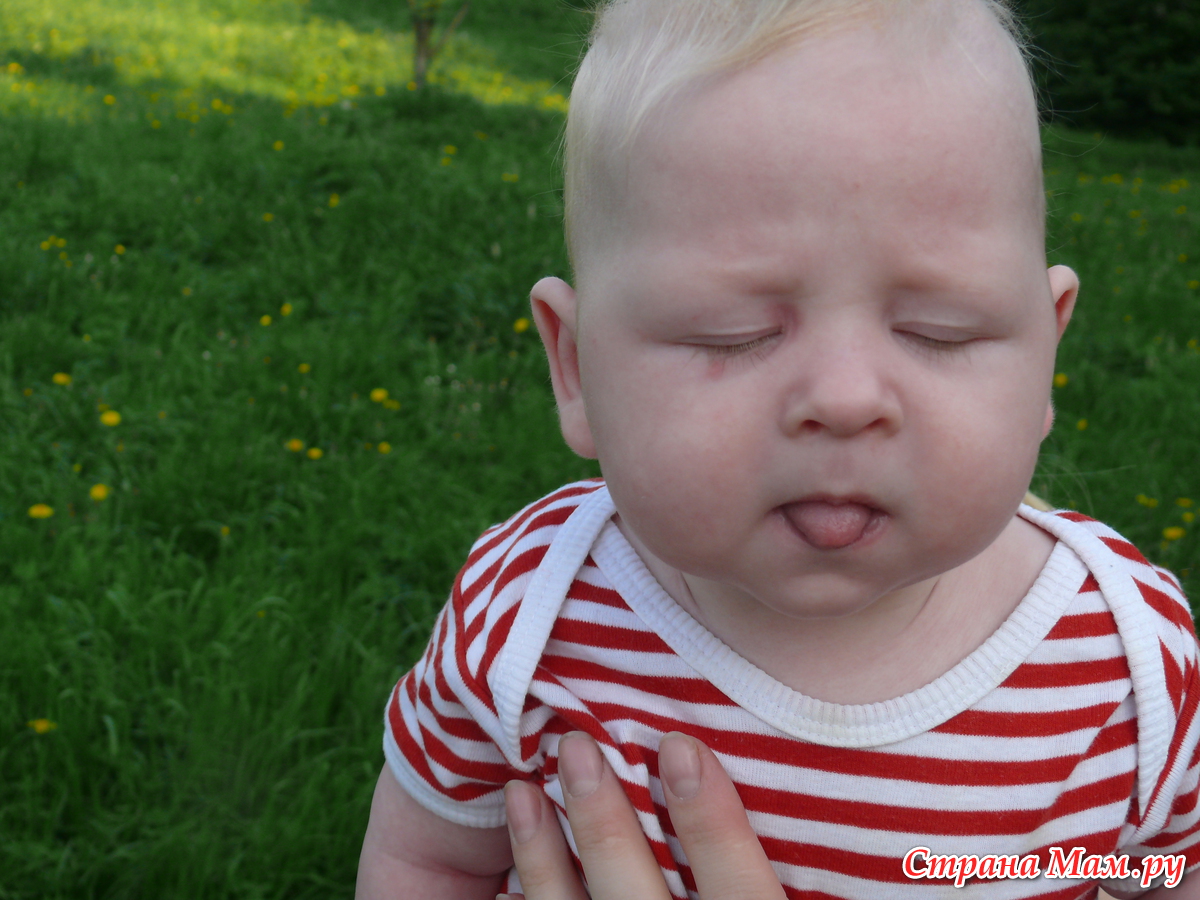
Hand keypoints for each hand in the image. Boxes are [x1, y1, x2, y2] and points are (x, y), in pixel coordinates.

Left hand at [499, 731, 785, 899]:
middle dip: (605, 826)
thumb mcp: (805, 892)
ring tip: (523, 789)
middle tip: (577, 747)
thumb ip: (775, 865)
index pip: (743, 895)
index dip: (715, 825)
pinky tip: (514, 851)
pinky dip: (528, 893)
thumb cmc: (754, 898)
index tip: (683, 747)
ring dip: (543, 857)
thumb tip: (793, 778)